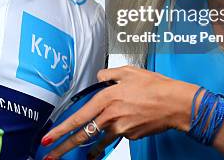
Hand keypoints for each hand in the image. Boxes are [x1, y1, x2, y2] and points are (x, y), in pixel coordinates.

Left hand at [40, 66, 198, 158]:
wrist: (176, 104)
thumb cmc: (155, 86)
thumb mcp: (128, 71)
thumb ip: (108, 74)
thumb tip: (99, 76)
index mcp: (106, 98)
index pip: (77, 118)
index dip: (60, 130)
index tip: (47, 138)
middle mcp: (110, 116)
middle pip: (82, 135)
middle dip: (63, 148)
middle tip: (49, 156)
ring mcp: (120, 129)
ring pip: (98, 140)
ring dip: (85, 150)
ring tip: (77, 156)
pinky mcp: (130, 135)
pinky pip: (116, 136)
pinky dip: (110, 137)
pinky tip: (109, 138)